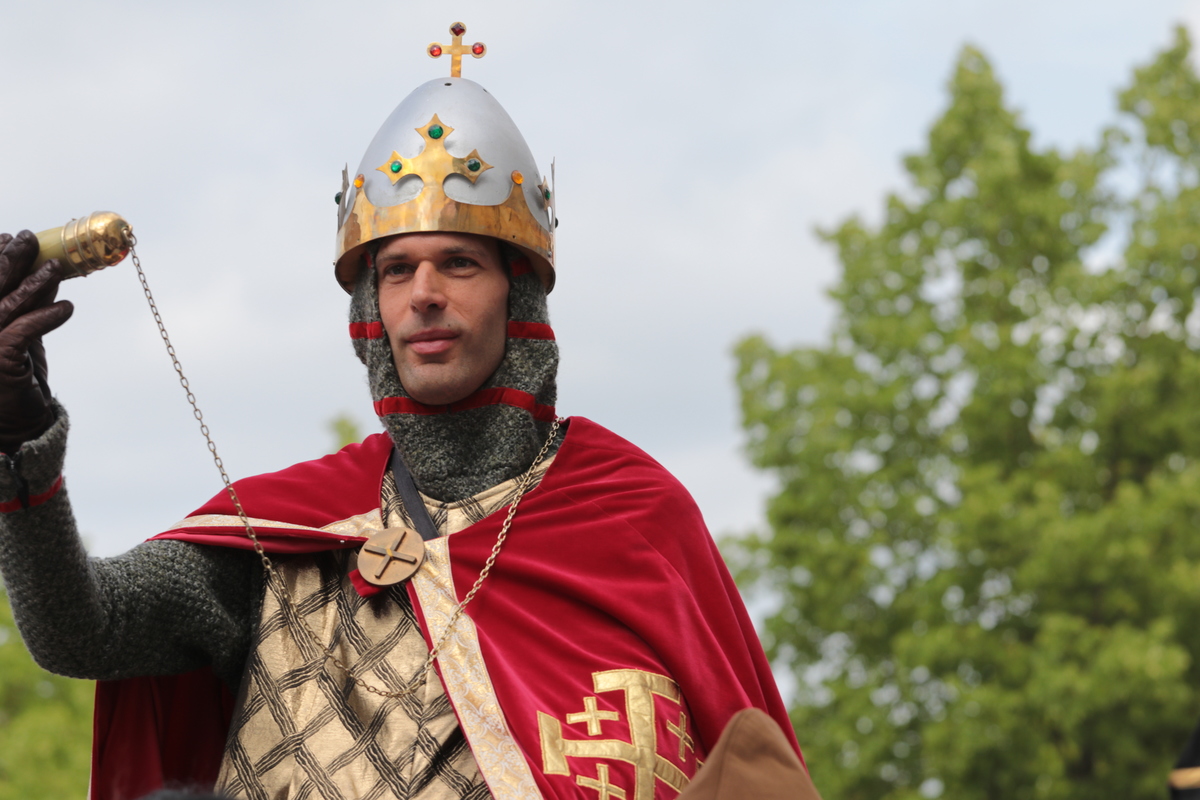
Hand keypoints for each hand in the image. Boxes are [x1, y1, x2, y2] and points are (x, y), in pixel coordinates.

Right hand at [0, 231, 73, 452]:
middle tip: (30, 239)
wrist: (15, 422)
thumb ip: (29, 303)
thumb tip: (47, 269)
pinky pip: (24, 331)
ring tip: (56, 267)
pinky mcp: (0, 361)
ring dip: (35, 283)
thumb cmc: (15, 376)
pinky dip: (46, 316)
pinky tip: (67, 308)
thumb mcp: (21, 332)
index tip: (8, 236)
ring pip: (7, 304)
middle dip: (10, 258)